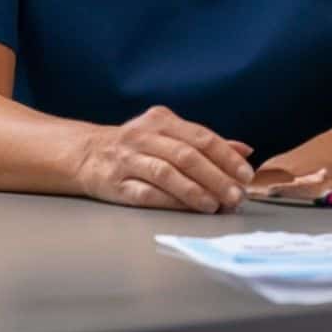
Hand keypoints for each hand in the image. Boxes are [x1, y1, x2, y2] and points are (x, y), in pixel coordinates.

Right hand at [74, 106, 254, 212]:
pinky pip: (146, 193)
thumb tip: (246, 150)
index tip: (246, 176)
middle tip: (236, 196)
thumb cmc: (138, 146)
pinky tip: (188, 210)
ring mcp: (127, 159)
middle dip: (216, 178)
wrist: (85, 154)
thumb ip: (207, 143)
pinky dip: (170, 201)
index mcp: (162, 121)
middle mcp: (144, 136)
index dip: (227, 158)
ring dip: (196, 192)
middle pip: (187, 156)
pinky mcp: (113, 183)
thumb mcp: (170, 135)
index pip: (202, 138)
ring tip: (216, 205)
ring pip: (167, 174)